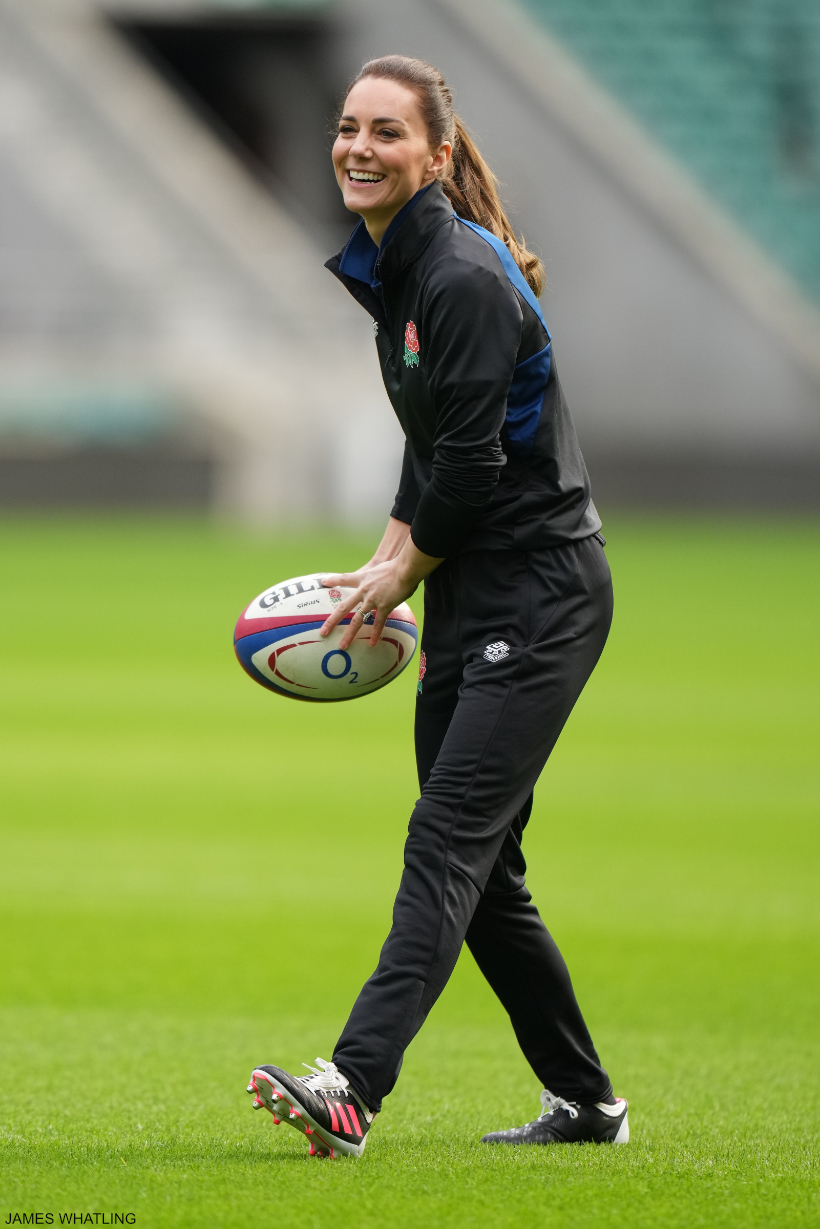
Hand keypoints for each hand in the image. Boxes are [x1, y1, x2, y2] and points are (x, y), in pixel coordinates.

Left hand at [321, 539, 442, 649]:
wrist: (405, 569)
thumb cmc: (397, 566)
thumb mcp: (380, 567)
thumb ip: (376, 575)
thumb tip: (380, 578)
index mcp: (363, 578)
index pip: (345, 578)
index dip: (334, 580)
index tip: (324, 582)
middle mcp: (364, 591)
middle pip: (344, 607)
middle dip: (332, 621)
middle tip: (323, 631)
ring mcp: (372, 600)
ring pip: (358, 620)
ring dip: (349, 634)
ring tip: (342, 646)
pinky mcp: (384, 606)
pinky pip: (378, 624)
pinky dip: (375, 635)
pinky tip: (372, 644)